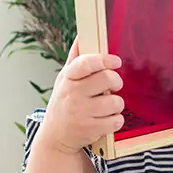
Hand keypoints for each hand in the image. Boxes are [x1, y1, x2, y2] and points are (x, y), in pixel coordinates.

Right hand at [37, 38, 124, 154]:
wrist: (55, 137)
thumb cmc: (64, 103)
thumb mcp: (64, 79)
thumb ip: (76, 59)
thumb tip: (82, 35)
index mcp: (67, 78)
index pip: (85, 63)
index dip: (104, 59)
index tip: (115, 61)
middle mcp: (73, 94)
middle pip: (107, 79)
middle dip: (116, 81)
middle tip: (112, 86)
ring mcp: (81, 113)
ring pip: (116, 101)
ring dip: (115, 104)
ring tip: (105, 106)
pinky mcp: (91, 129)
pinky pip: (117, 120)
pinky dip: (115, 120)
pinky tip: (104, 119)